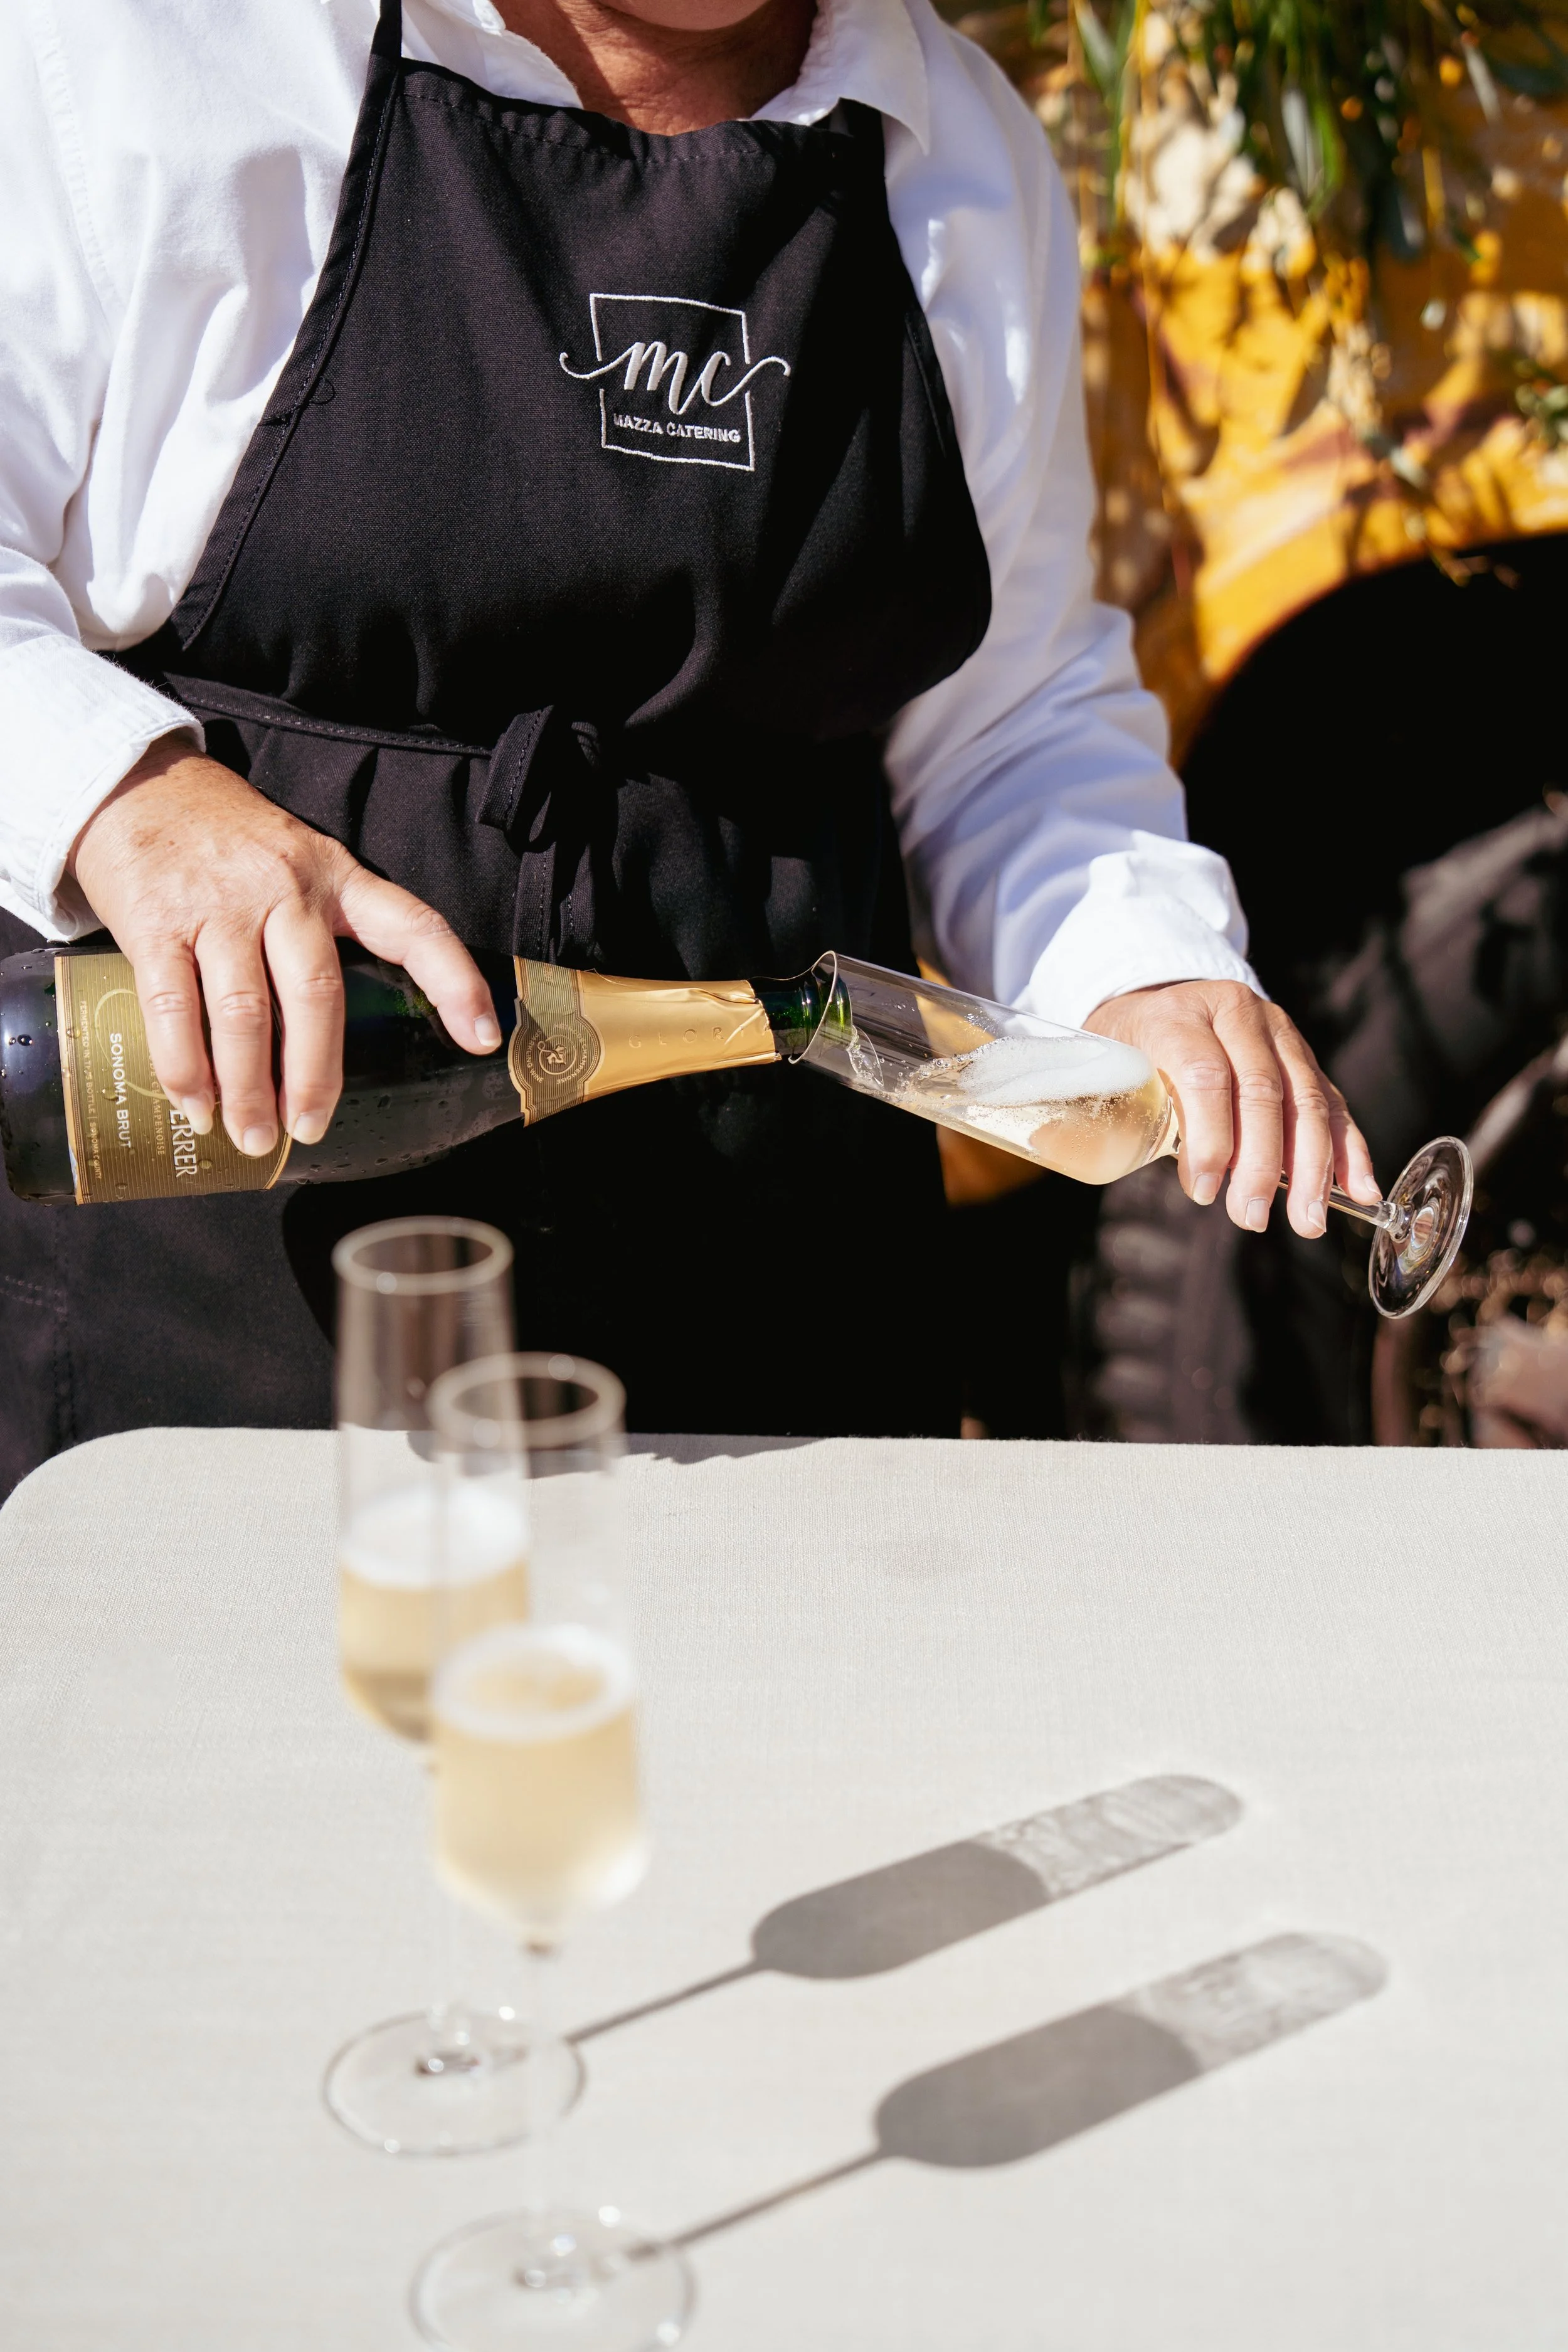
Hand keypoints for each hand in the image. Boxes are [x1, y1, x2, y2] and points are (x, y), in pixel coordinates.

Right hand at [69, 739, 501, 1155]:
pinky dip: (186, 1068)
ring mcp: (217, 906)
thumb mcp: (299, 864)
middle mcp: (284, 889)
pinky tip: (197, 1104)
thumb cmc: (227, 842)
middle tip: (310, 1129)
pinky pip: (174, 1008)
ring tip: (253, 1137)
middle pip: (317, 994)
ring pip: (245, 1012)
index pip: (413, 927)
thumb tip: (336, 1037)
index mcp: (336, 878)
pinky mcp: (155, 923)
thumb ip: (327, 932)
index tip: (483, 1037)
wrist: (133, 784)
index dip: (455, 982)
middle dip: (315, 1075)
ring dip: (249, 1088)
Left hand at [1084, 978, 1380, 1237]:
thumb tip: (1183, 1181)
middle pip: (1262, 1090)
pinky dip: (1348, 1149)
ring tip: (1308, 1221)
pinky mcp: (1303, 1056)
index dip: (1209, 1137)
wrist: (1159, 1004)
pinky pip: (1333, 1102)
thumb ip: (1141, 1112)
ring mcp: (1279, 1031)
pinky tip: (1358, 1189)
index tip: (1201, 1191)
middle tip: (1251, 1217)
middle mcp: (1237, 1014)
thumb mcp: (1119, 1069)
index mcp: (1181, 1014)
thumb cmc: (1131, 1050)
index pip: (1205, 1075)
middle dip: (1263, 1163)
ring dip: (1312, 1168)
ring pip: (1306, 1098)